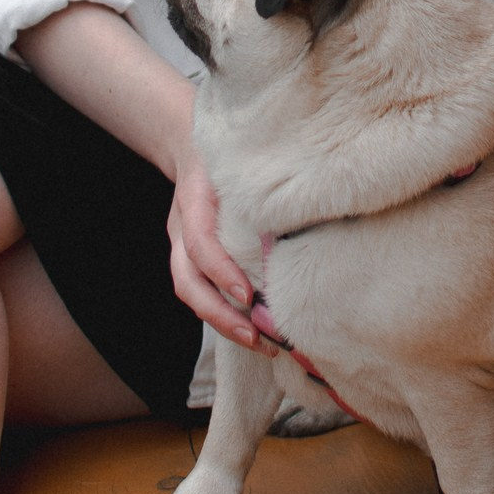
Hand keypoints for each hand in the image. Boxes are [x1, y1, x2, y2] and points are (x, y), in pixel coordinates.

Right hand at [167, 154, 273, 351]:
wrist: (192, 147)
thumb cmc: (228, 156)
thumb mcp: (241, 160)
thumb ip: (262, 184)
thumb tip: (312, 204)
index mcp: (193, 202)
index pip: (199, 244)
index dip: (221, 272)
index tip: (248, 296)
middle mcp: (182, 229)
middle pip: (188, 282)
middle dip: (220, 315)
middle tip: (257, 338)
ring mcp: (182, 246)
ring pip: (192, 294)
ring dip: (225, 325)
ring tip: (265, 346)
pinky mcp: (193, 259)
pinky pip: (204, 293)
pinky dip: (228, 315)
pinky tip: (259, 331)